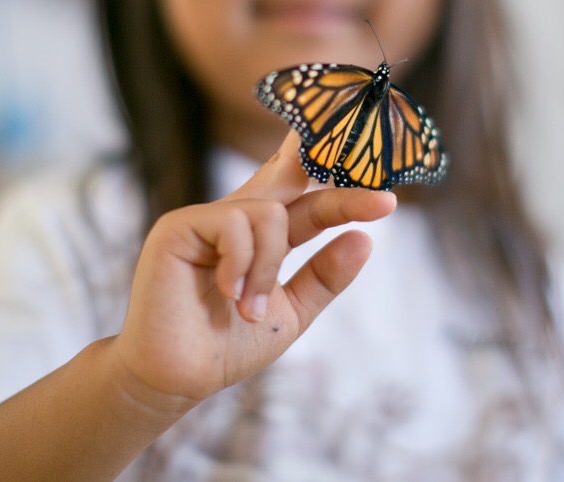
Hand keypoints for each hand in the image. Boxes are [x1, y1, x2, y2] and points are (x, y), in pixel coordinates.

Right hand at [114, 131, 395, 410]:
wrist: (176, 380)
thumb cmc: (227, 345)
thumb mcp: (290, 310)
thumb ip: (323, 276)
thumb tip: (363, 239)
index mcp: (260, 235)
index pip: (304, 197)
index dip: (341, 190)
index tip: (387, 201)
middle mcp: (236, 217)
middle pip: (294, 183)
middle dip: (339, 195)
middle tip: (383, 204)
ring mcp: (207, 217)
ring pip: (270, 213)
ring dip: (269, 267)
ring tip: (248, 306)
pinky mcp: (180, 225)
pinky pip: (234, 225)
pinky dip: (243, 264)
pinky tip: (228, 293)